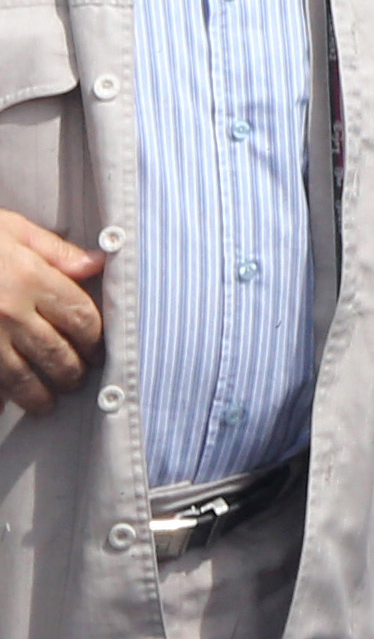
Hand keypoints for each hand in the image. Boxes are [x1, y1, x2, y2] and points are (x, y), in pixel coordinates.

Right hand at [0, 212, 102, 416]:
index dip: (95, 337)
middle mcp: (11, 312)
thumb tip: (98, 263)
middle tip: (76, 379)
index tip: (97, 349)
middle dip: (72, 371)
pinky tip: (2, 409)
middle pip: (55, 353)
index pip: (80, 316)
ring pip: (21, 377)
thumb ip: (56, 251)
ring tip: (48, 402)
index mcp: (31, 278)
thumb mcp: (11, 229)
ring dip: (39, 394)